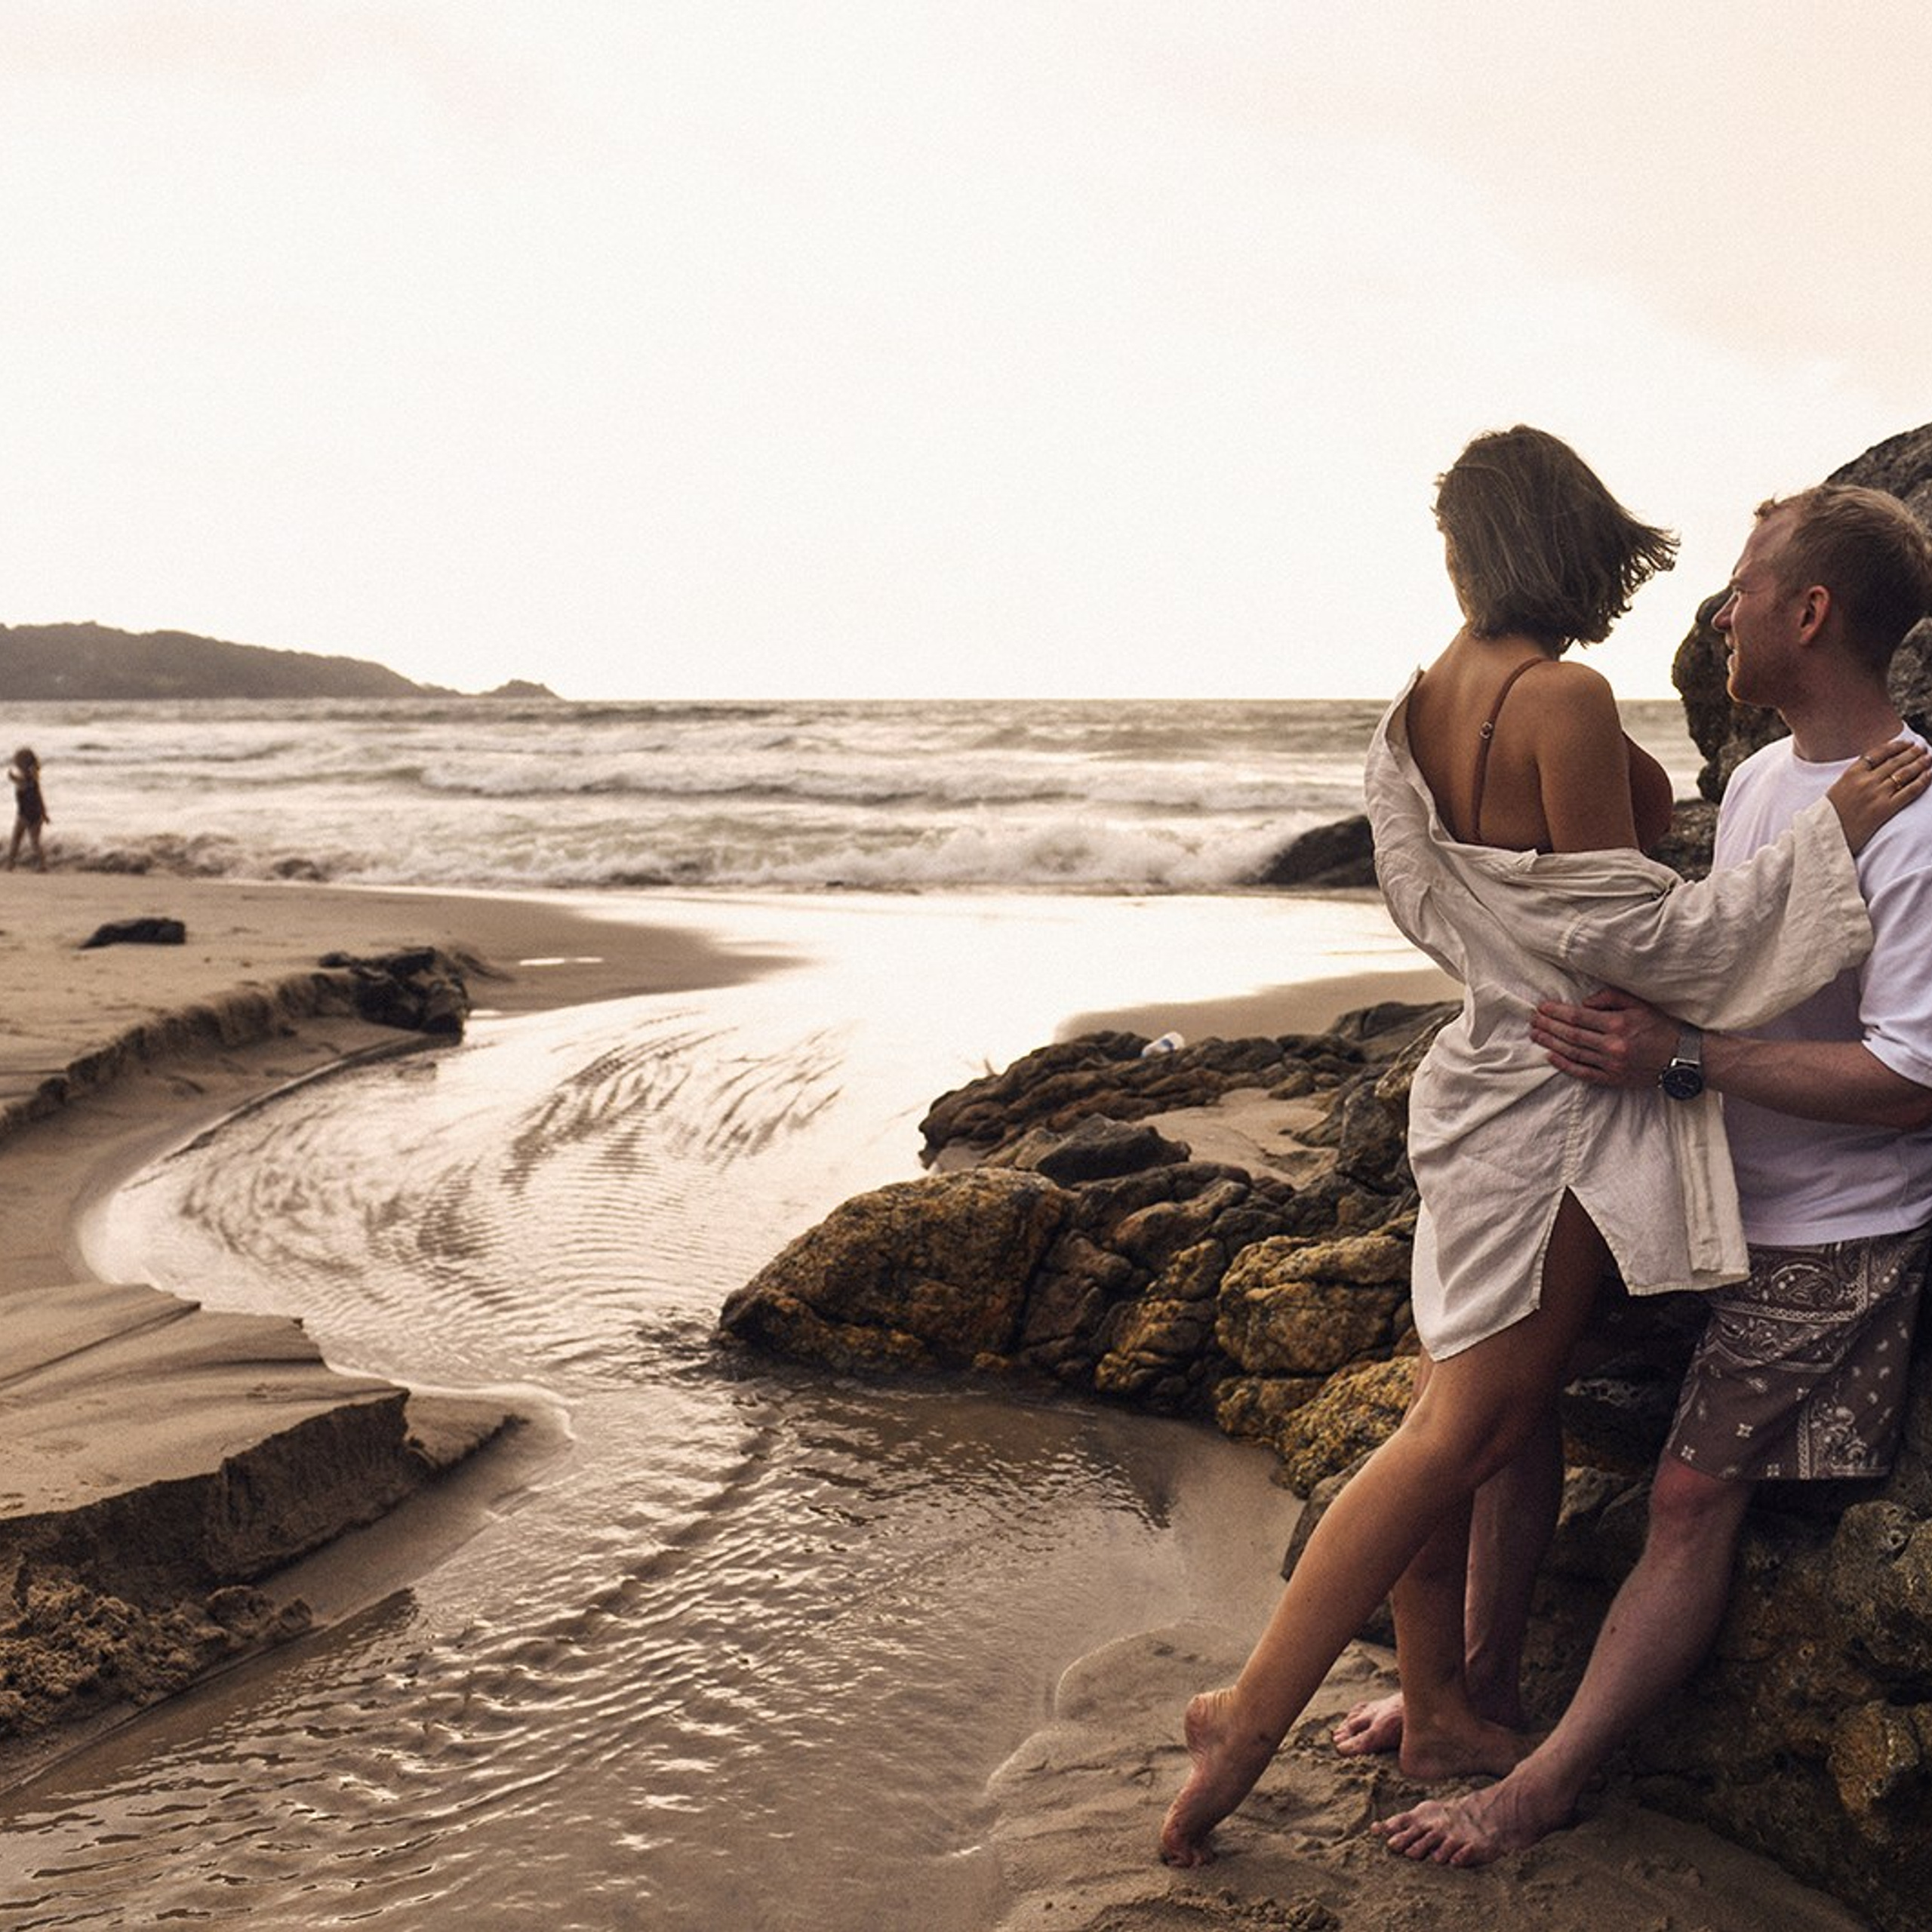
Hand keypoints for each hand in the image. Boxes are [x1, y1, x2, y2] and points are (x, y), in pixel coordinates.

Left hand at [1530, 987, 1677, 1086]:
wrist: (1683, 1057)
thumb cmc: (1660, 1027)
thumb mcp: (1639, 1004)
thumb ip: (1610, 998)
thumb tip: (1583, 1004)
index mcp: (1618, 1024)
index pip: (1577, 1017)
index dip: (1556, 1012)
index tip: (1541, 1007)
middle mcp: (1612, 1045)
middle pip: (1571, 1035)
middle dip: (1548, 1027)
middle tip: (1532, 1020)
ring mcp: (1612, 1064)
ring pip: (1573, 1053)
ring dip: (1551, 1044)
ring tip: (1536, 1035)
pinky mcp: (1613, 1079)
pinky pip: (1583, 1072)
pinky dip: (1565, 1065)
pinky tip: (1550, 1057)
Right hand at [1828, 738, 1931, 853]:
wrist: (1824, 835)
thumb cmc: (1828, 815)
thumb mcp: (1837, 788)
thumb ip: (1855, 777)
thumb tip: (1875, 770)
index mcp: (1851, 773)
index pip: (1879, 753)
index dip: (1896, 746)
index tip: (1907, 743)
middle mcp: (1865, 781)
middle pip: (1895, 761)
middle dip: (1912, 752)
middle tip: (1923, 747)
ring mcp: (1876, 794)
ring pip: (1904, 773)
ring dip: (1920, 763)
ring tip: (1928, 758)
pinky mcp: (1884, 809)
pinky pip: (1909, 791)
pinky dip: (1922, 781)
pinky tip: (1929, 774)